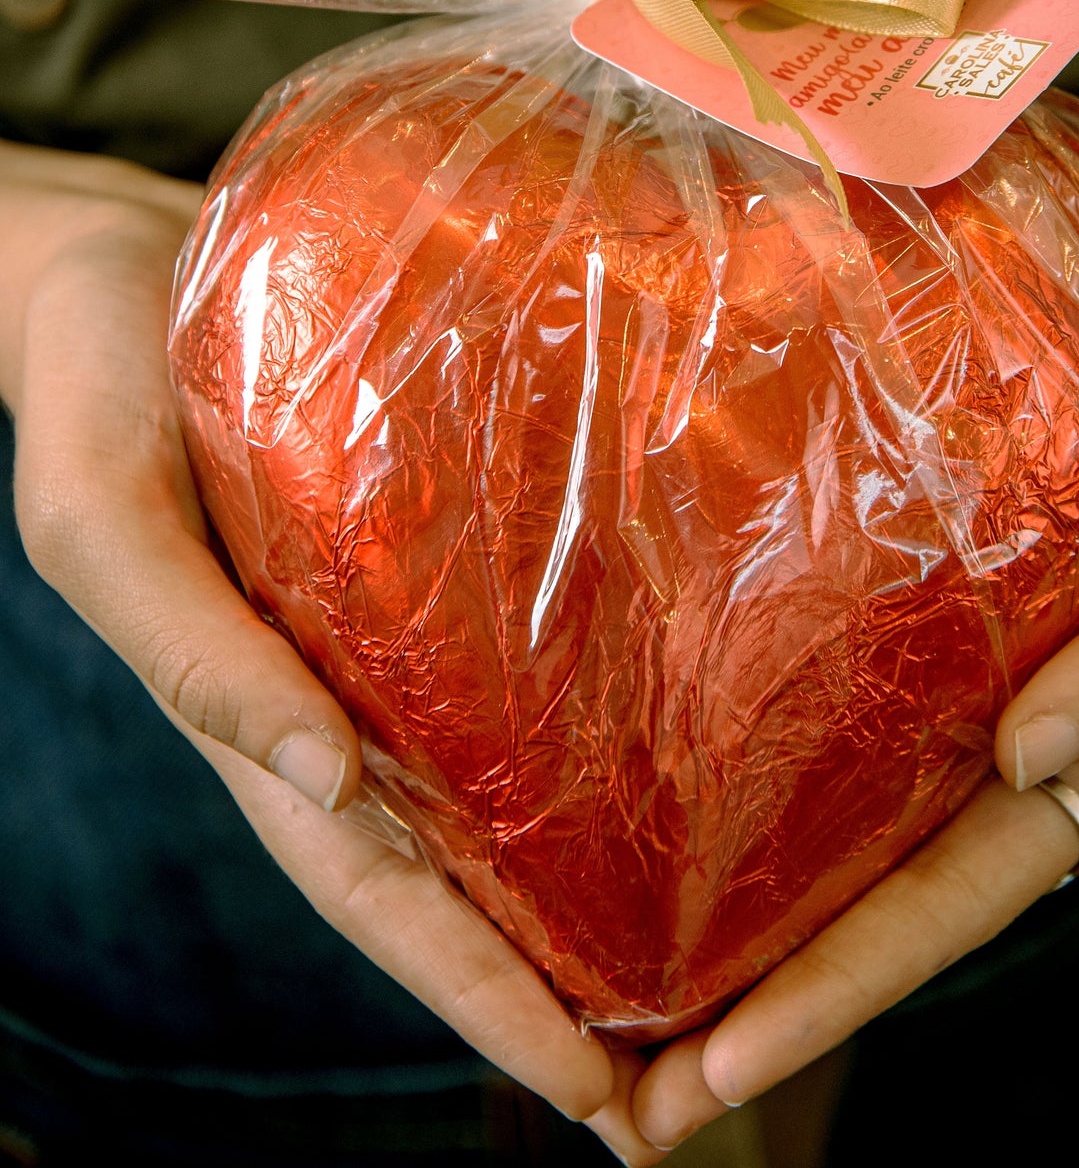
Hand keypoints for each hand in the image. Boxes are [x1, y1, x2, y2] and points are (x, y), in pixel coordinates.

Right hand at [0, 142, 653, 1155]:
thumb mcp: (106, 522)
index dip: (484, 1003)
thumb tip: (321, 785)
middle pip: (466, 870)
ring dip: (593, 878)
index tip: (599, 1099)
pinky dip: (589, 722)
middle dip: (564, 984)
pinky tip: (683, 742)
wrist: (113, 260)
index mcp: (267, 717)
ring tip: (720, 957)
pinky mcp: (440, 536)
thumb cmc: (94, 389)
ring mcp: (395, 624)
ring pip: (504, 779)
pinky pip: (519, 651)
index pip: (386, 897)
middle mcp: (347, 694)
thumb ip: (193, 648)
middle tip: (694, 1088)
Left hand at [629, 235, 1078, 1150]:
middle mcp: (1002, 734)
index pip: (949, 900)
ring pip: (835, 810)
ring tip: (595, 988)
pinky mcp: (922, 588)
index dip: (841, 990)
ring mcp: (957, 672)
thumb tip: (1031, 757)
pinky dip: (751, 754)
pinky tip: (648, 770)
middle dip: (753, 1005)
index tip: (720, 1071)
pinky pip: (829, 685)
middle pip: (867, 893)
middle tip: (619, 1107)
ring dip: (729, 905)